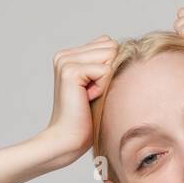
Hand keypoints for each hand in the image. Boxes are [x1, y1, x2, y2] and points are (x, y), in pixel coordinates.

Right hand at [37, 35, 118, 168]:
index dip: (109, 68)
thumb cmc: (86, 117)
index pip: (107, 43)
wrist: (68, 139)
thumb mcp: (99, 84)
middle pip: (110, 45)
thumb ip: (105, 62)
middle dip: (109, 71)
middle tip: (91, 94)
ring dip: (106, 80)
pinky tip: (87, 99)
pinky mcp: (70, 71)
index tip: (92, 89)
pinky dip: (102, 87)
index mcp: (69, 55)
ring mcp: (65, 61)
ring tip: (89, 96)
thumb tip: (119, 46)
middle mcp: (64, 55)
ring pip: (109, 54)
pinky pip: (105, 70)